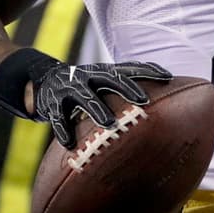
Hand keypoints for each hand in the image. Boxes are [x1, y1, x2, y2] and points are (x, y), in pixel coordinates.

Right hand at [33, 60, 172, 146]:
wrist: (45, 79)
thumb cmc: (85, 85)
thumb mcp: (103, 82)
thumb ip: (125, 88)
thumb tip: (163, 98)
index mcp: (104, 71)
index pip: (130, 68)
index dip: (149, 70)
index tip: (168, 76)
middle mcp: (88, 76)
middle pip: (110, 78)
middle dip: (127, 88)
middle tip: (144, 100)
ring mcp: (70, 88)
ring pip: (85, 97)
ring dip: (98, 110)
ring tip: (110, 124)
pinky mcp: (53, 103)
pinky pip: (58, 117)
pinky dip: (63, 129)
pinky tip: (69, 144)